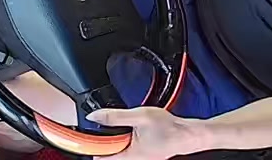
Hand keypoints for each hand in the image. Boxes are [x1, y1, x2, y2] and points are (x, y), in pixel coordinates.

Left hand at [87, 107, 204, 159]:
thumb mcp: (139, 116)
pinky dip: (124, 139)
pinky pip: (126, 149)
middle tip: (104, 126)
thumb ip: (114, 117)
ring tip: (120, 127)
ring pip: (117, 151)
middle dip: (103, 140)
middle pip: (107, 154)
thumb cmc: (169, 129)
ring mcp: (138, 158)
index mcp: (128, 156)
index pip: (99, 157)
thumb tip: (94, 116)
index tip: (84, 135)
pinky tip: (130, 130)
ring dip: (115, 139)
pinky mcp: (143, 154)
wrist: (187, 134)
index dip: (90, 145)